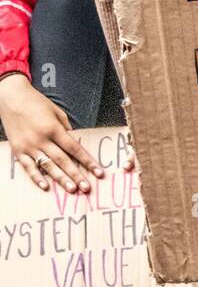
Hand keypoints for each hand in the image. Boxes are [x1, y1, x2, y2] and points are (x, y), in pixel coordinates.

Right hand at [0, 73, 99, 192]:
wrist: (10, 97)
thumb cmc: (37, 103)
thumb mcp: (57, 112)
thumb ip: (67, 129)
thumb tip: (76, 144)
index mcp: (54, 129)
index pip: (75, 149)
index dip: (88, 162)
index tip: (98, 173)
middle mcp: (41, 139)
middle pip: (63, 160)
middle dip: (76, 175)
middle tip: (87, 188)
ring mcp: (28, 146)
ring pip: (47, 166)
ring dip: (60, 179)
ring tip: (72, 189)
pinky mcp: (17, 150)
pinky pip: (27, 166)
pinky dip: (36, 177)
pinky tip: (46, 186)